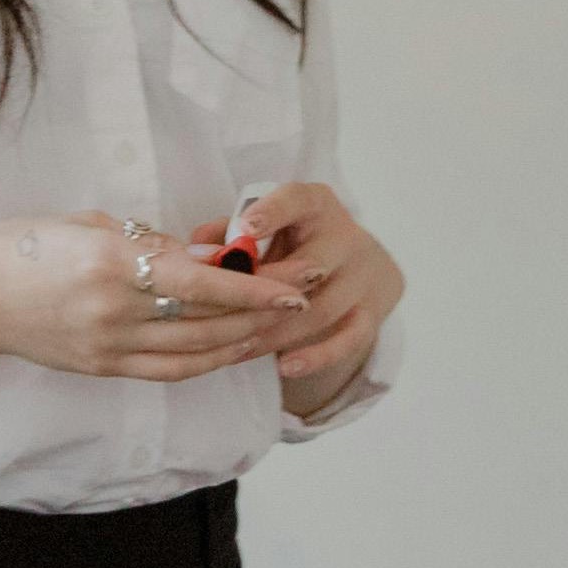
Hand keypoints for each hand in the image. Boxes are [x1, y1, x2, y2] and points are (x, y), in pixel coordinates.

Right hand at [0, 211, 308, 383]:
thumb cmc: (23, 245)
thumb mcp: (87, 224)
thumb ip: (148, 242)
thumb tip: (206, 254)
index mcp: (112, 265)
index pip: (202, 283)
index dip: (253, 288)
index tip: (293, 286)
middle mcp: (116, 312)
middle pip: (207, 322)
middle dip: (262, 314)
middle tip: (303, 301)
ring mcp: (108, 347)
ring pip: (196, 352)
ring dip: (243, 341)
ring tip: (279, 329)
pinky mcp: (101, 368)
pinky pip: (169, 370)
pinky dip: (208, 361)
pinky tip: (234, 350)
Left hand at [211, 183, 403, 410]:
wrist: (355, 266)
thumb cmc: (293, 242)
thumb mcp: (264, 228)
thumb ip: (227, 233)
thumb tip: (195, 250)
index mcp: (316, 205)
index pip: (298, 200)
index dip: (273, 213)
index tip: (246, 229)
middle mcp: (347, 237)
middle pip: (313, 264)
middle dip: (269, 292)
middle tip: (230, 313)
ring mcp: (364, 277)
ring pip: (322, 309)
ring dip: (278, 332)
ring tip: (239, 349)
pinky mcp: (372, 312)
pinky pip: (349, 340)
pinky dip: (318, 356)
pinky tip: (286, 367)